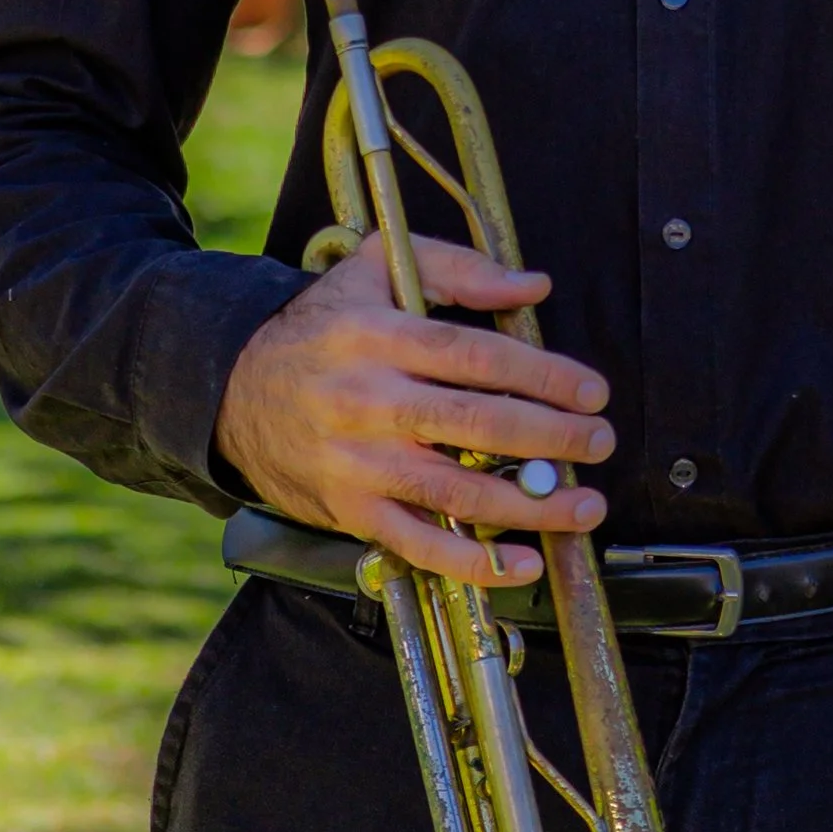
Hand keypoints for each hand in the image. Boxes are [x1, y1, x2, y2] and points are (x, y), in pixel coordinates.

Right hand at [214, 234, 612, 589]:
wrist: (232, 388)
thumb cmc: (322, 326)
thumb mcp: (373, 268)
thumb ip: (455, 268)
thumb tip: (531, 286)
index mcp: (378, 336)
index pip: (475, 358)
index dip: (541, 375)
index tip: (592, 390)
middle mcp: (368, 401)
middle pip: (474, 425)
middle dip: (550, 439)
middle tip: (600, 443)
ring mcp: (358, 463)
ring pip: (454, 493)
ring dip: (527, 507)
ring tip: (583, 506)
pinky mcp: (350, 510)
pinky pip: (416, 544)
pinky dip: (471, 563)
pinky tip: (521, 563)